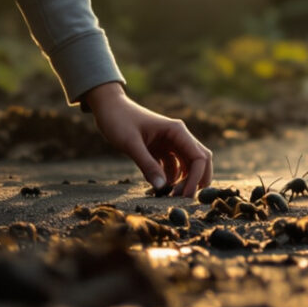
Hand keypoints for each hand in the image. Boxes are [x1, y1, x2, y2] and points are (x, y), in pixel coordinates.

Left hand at [82, 83, 211, 195]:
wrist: (108, 108)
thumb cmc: (118, 120)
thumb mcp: (131, 143)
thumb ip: (147, 165)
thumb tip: (162, 188)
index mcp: (176, 131)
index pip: (198, 157)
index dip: (196, 178)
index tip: (185, 196)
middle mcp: (178, 136)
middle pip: (199, 161)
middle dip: (196, 180)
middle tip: (183, 199)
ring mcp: (170, 142)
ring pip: (187, 165)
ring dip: (184, 181)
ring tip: (169, 195)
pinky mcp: (161, 149)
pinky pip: (173, 166)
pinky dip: (171, 178)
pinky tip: (160, 187)